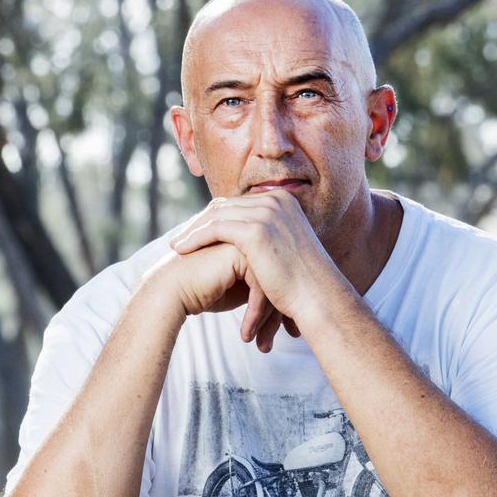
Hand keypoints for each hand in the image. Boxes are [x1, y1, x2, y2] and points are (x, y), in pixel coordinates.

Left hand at [169, 191, 334, 350]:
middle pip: (225, 205)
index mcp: (283, 201)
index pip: (238, 203)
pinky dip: (195, 238)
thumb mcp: (285, 249)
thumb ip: (268, 238)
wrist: (319, 297)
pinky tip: (182, 250)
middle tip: (181, 238)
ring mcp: (267, 213)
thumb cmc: (303, 283)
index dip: (214, 218)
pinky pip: (215, 228)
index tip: (195, 233)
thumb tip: (247, 244)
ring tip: (176, 246)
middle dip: (200, 222)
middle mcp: (276, 200)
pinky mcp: (257, 230)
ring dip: (193, 231)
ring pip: (216, 215)